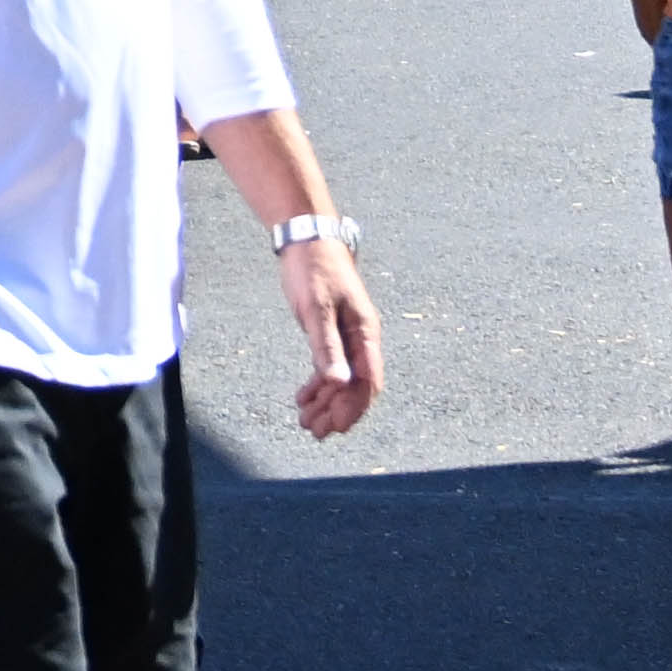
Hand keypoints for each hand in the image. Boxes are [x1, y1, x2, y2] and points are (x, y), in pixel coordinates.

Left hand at [274, 233, 384, 438]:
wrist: (307, 239)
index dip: (355, 407)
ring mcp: (347, 336)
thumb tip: (338, 383)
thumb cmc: (314, 270)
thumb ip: (327, 346)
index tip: (339, 427)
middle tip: (315, 432)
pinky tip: (303, 398)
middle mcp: (361, 338)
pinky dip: (318, 385)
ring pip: (341, 380)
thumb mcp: (317, 309)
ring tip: (307, 423)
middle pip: (355, 386)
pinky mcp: (331, 332)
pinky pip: (329, 367)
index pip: (368, 381)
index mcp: (365, 333)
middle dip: (337, 411)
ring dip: (326, 403)